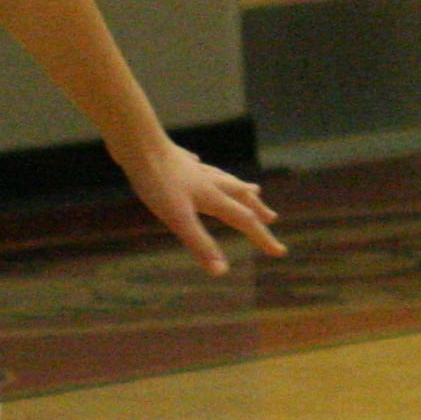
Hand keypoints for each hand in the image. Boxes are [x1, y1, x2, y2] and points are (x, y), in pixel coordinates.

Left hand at [122, 138, 281, 276]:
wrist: (140, 146)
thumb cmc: (158, 184)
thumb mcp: (178, 219)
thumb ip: (201, 244)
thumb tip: (221, 273)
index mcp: (214, 197)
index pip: (245, 220)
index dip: (262, 238)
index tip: (279, 252)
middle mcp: (211, 182)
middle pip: (241, 197)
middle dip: (257, 210)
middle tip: (272, 218)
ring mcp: (195, 171)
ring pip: (226, 181)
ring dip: (242, 189)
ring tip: (253, 190)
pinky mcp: (179, 163)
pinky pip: (202, 169)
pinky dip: (211, 173)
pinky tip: (201, 166)